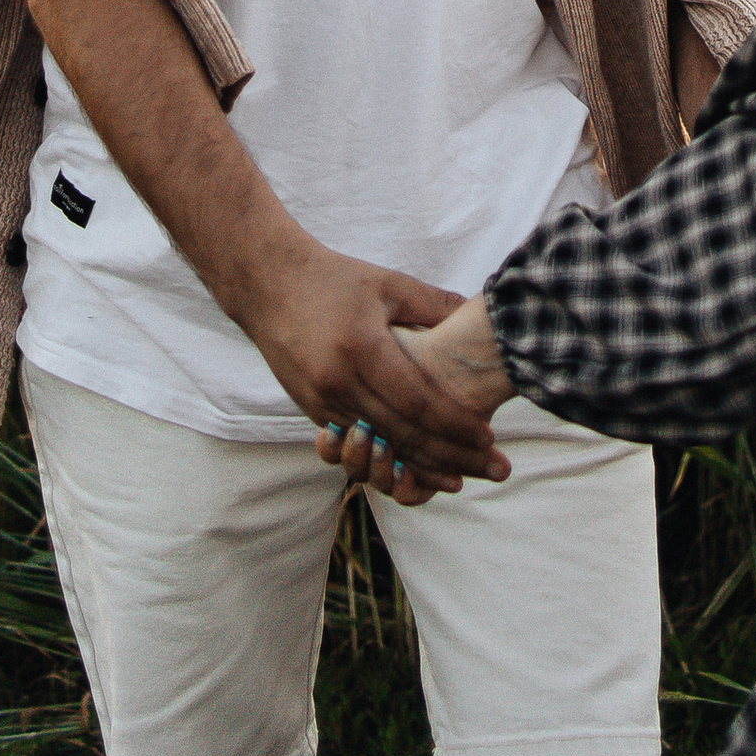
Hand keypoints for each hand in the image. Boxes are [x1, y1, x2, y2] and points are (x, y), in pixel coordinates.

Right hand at [239, 244, 509, 493]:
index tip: (487, 435)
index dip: (455, 424)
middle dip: (449, 455)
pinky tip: (415, 465)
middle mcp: (339, 383)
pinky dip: (388, 456)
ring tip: (459, 476)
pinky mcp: (310, 410)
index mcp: (362, 349)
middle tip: (488, 467)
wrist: (267, 286)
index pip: (417, 402)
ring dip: (421, 465)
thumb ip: (434, 304)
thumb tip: (478, 314)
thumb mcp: (388, 283)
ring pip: (379, 447)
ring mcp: (320, 401)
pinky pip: (356, 442)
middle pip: (402, 434)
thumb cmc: (333, 279)